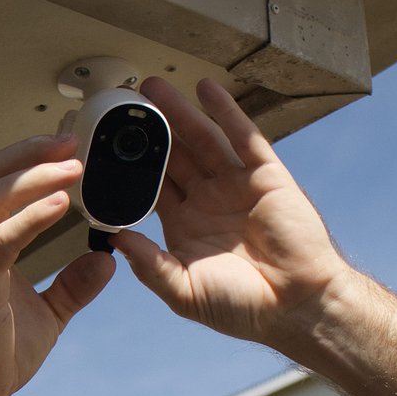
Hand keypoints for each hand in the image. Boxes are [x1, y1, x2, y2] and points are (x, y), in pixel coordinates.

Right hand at [0, 134, 114, 395]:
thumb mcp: (48, 314)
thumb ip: (74, 285)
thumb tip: (105, 260)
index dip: (30, 159)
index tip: (70, 148)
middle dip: (31, 151)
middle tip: (74, 141)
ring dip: (34, 174)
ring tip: (73, 164)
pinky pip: (1, 239)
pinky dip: (31, 216)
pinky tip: (62, 204)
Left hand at [114, 77, 351, 347]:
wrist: (297, 306)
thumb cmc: (242, 308)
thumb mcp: (184, 292)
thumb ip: (149, 265)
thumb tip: (112, 238)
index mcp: (184, 226)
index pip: (149, 187)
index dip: (127, 167)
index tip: (99, 146)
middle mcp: (207, 200)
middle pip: (172, 156)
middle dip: (148, 130)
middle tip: (122, 103)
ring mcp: (235, 184)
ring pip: (201, 139)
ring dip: (179, 112)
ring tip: (153, 88)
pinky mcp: (265, 175)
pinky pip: (243, 136)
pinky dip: (225, 111)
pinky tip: (206, 88)